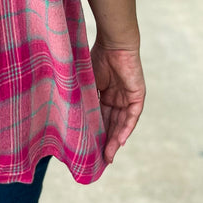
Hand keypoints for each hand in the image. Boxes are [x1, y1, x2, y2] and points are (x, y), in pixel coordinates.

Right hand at [90, 42, 145, 163]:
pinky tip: (119, 142)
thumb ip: (81, 97)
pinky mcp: (137, 96)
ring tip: (107, 156)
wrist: (113, 42)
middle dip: (105, 142)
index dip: (94, 132)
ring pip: (121, 124)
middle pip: (111, 124)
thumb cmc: (96, 56)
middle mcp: (117, 98)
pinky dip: (126, 129)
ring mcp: (127, 98)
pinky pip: (132, 117)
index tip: (87, 148)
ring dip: (115, 140)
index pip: (100, 117)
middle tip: (98, 159)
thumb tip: (65, 115)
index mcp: (104, 93)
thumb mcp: (85, 82)